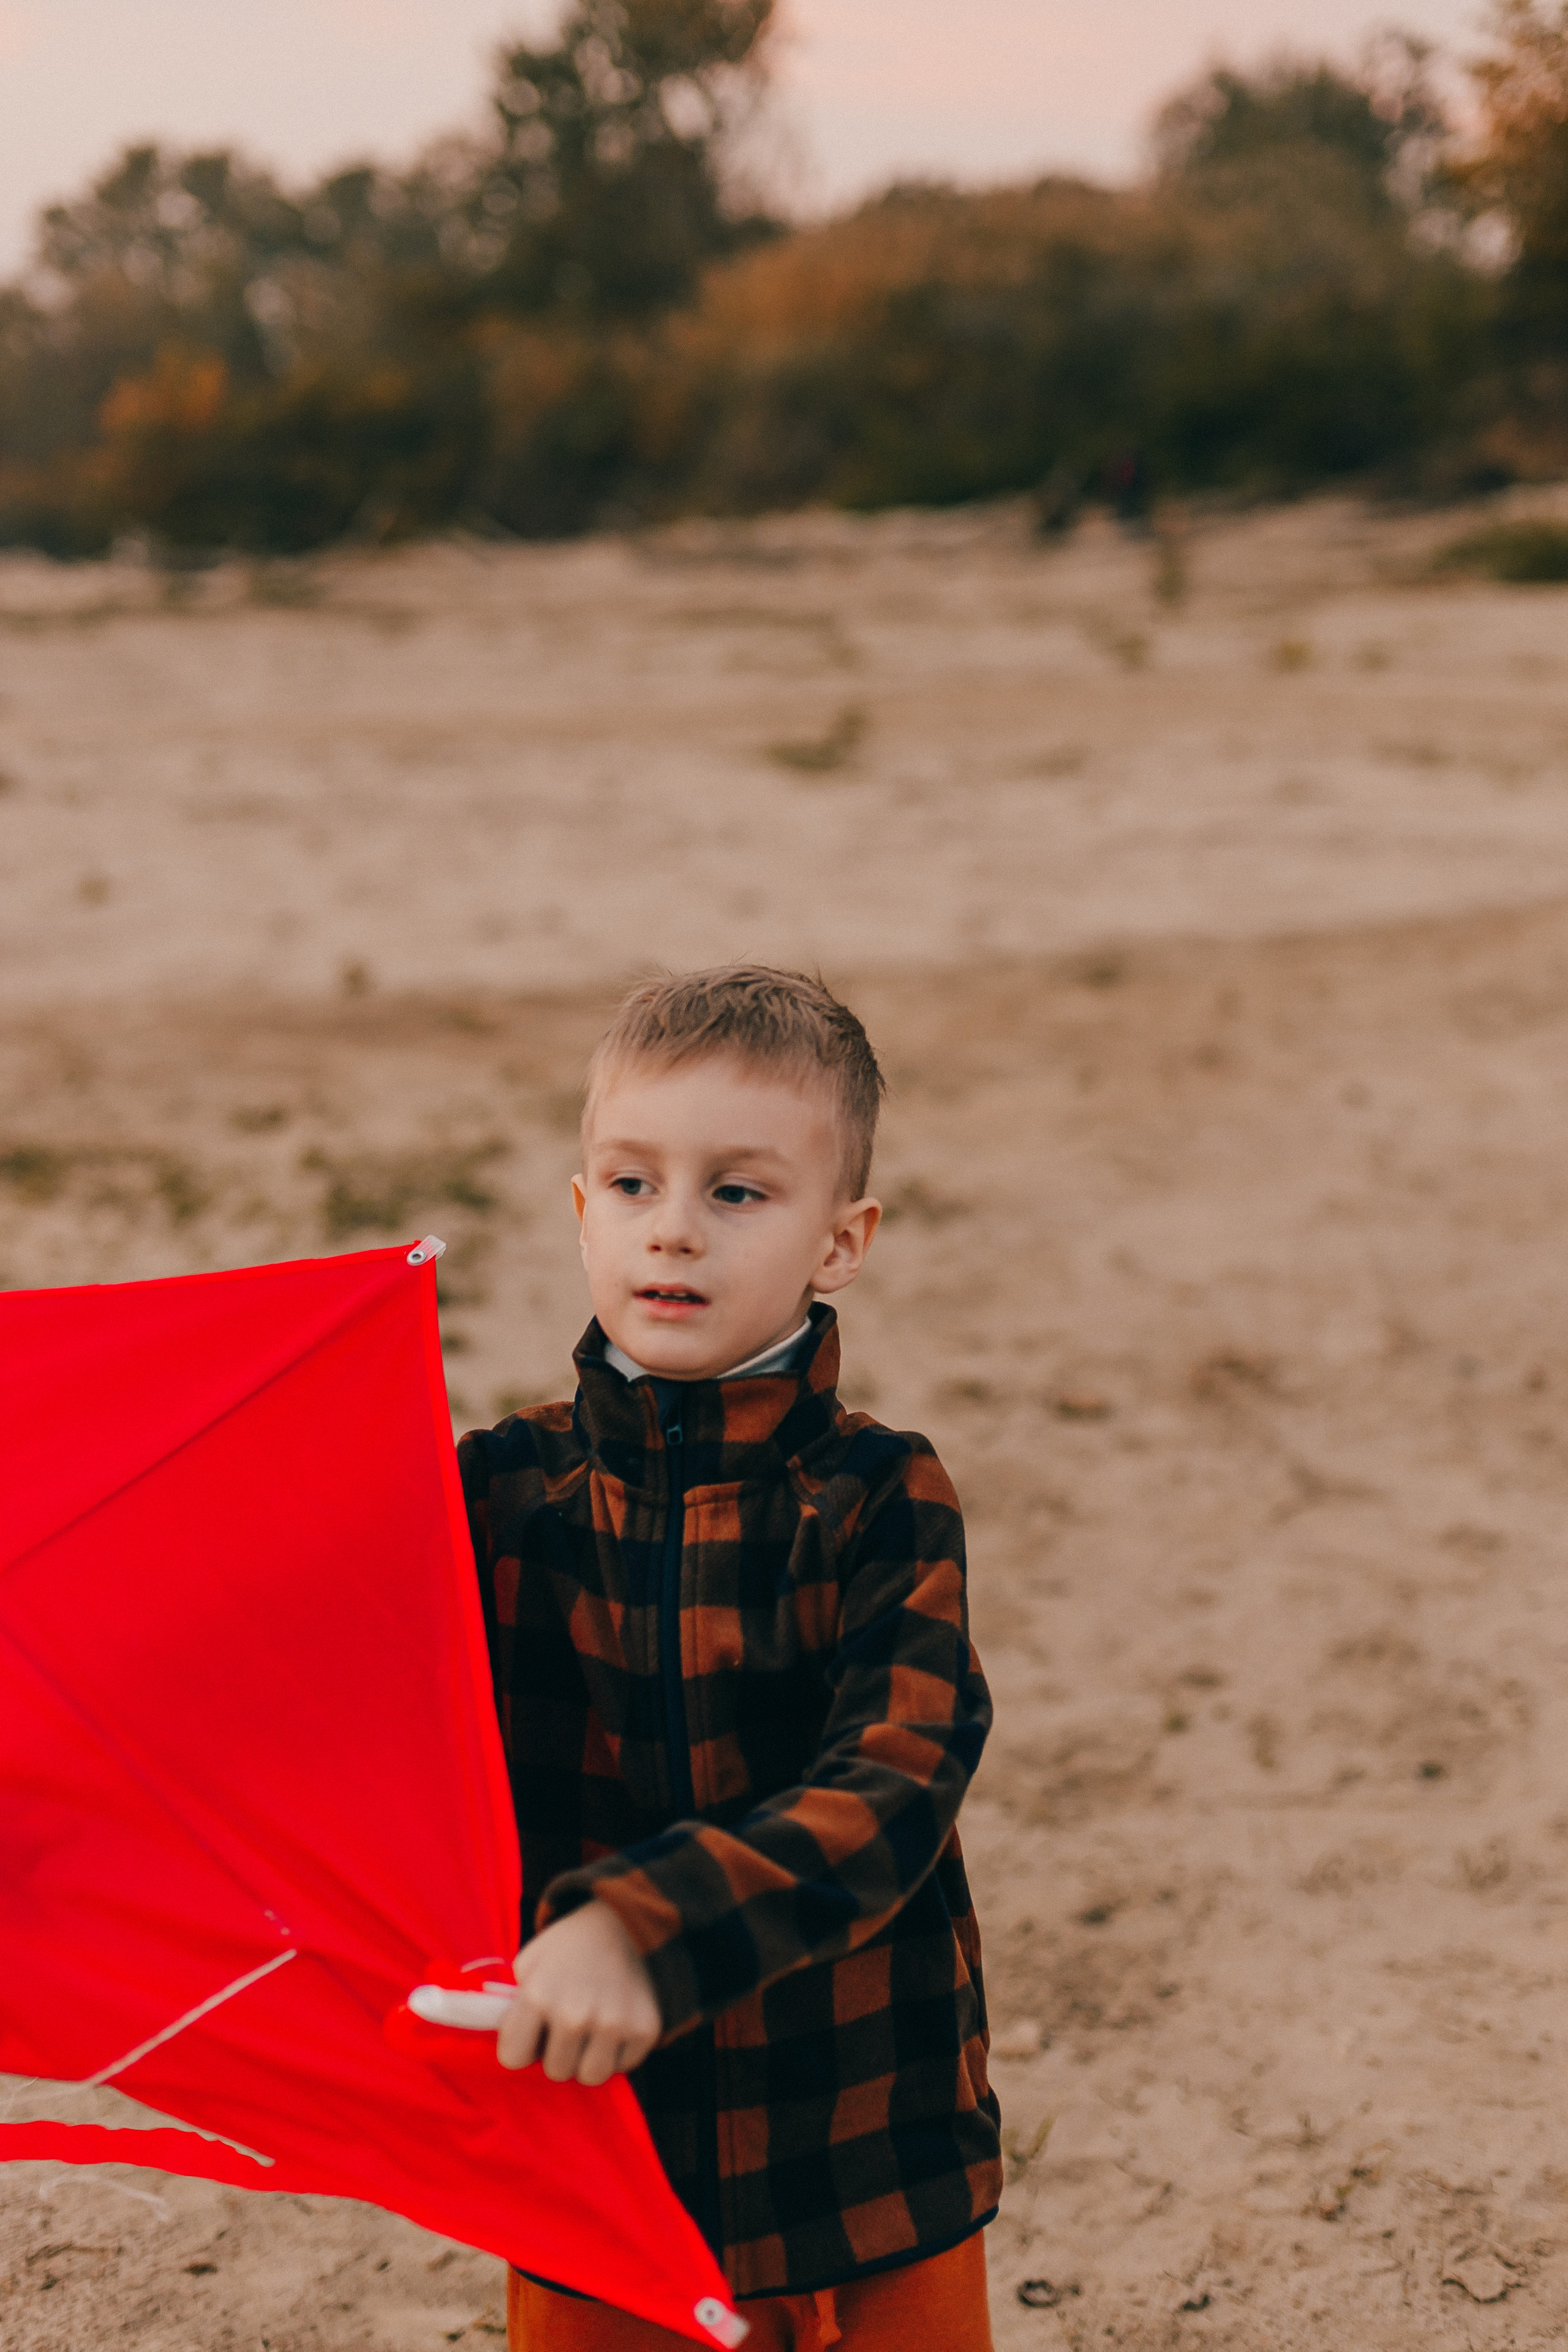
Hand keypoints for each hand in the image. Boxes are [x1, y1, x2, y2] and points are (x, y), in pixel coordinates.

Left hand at [497, 1901, 661, 2084]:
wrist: (625, 1920)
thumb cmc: (569, 1946)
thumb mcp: (529, 1962)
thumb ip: (514, 2005)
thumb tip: (513, 2046)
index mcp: (538, 1997)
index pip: (512, 2058)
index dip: (521, 2046)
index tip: (532, 2033)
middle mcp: (573, 2017)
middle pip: (556, 2072)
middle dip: (558, 2052)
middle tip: (567, 2025)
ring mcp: (612, 2025)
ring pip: (590, 2076)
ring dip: (588, 2058)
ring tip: (591, 2029)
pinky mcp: (644, 2030)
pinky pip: (623, 2066)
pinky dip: (619, 2051)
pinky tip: (617, 2021)